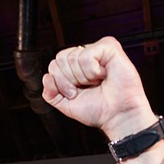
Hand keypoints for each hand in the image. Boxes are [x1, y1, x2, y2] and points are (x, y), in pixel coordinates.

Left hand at [42, 36, 157, 142]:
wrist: (117, 116)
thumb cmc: (99, 110)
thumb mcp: (66, 105)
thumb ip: (50, 93)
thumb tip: (47, 78)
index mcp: (76, 67)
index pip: (54, 65)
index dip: (61, 83)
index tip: (76, 93)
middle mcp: (86, 56)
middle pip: (60, 59)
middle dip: (70, 80)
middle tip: (88, 88)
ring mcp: (97, 50)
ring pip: (72, 57)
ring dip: (84, 77)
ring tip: (98, 82)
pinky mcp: (109, 47)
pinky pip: (87, 54)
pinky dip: (93, 70)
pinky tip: (104, 75)